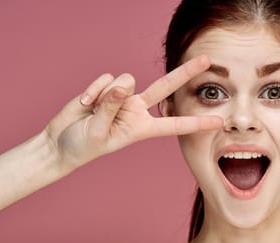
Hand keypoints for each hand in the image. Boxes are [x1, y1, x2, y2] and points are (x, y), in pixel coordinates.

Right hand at [44, 55, 222, 170]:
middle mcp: (137, 110)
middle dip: (186, 73)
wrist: (60, 141)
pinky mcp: (107, 88)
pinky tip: (84, 103)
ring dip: (106, 94)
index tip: (219, 122)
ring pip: (126, 80)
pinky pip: (106, 78)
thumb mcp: (98, 132)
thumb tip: (122, 85)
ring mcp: (122, 97)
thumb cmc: (82, 145)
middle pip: (165, 87)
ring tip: (92, 110)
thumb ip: (111, 108)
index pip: (174, 125)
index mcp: (141, 128)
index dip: (196, 123)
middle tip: (208, 60)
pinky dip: (93, 90)